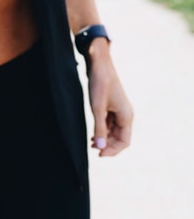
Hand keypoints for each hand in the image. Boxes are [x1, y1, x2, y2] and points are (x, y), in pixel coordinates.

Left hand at [86, 39, 133, 156]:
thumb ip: (99, 128)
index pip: (124, 141)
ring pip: (114, 132)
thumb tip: (101, 147)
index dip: (113, 150)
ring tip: (91, 143)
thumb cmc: (100, 84)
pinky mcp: (112, 107)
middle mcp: (125, 114)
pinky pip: (110, 124)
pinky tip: (93, 134)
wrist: (99, 64)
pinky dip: (103, 130)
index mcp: (127, 115)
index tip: (99, 154)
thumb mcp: (97, 108)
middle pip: (120, 138)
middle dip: (108, 145)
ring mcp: (119, 111)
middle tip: (93, 149)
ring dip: (104, 138)